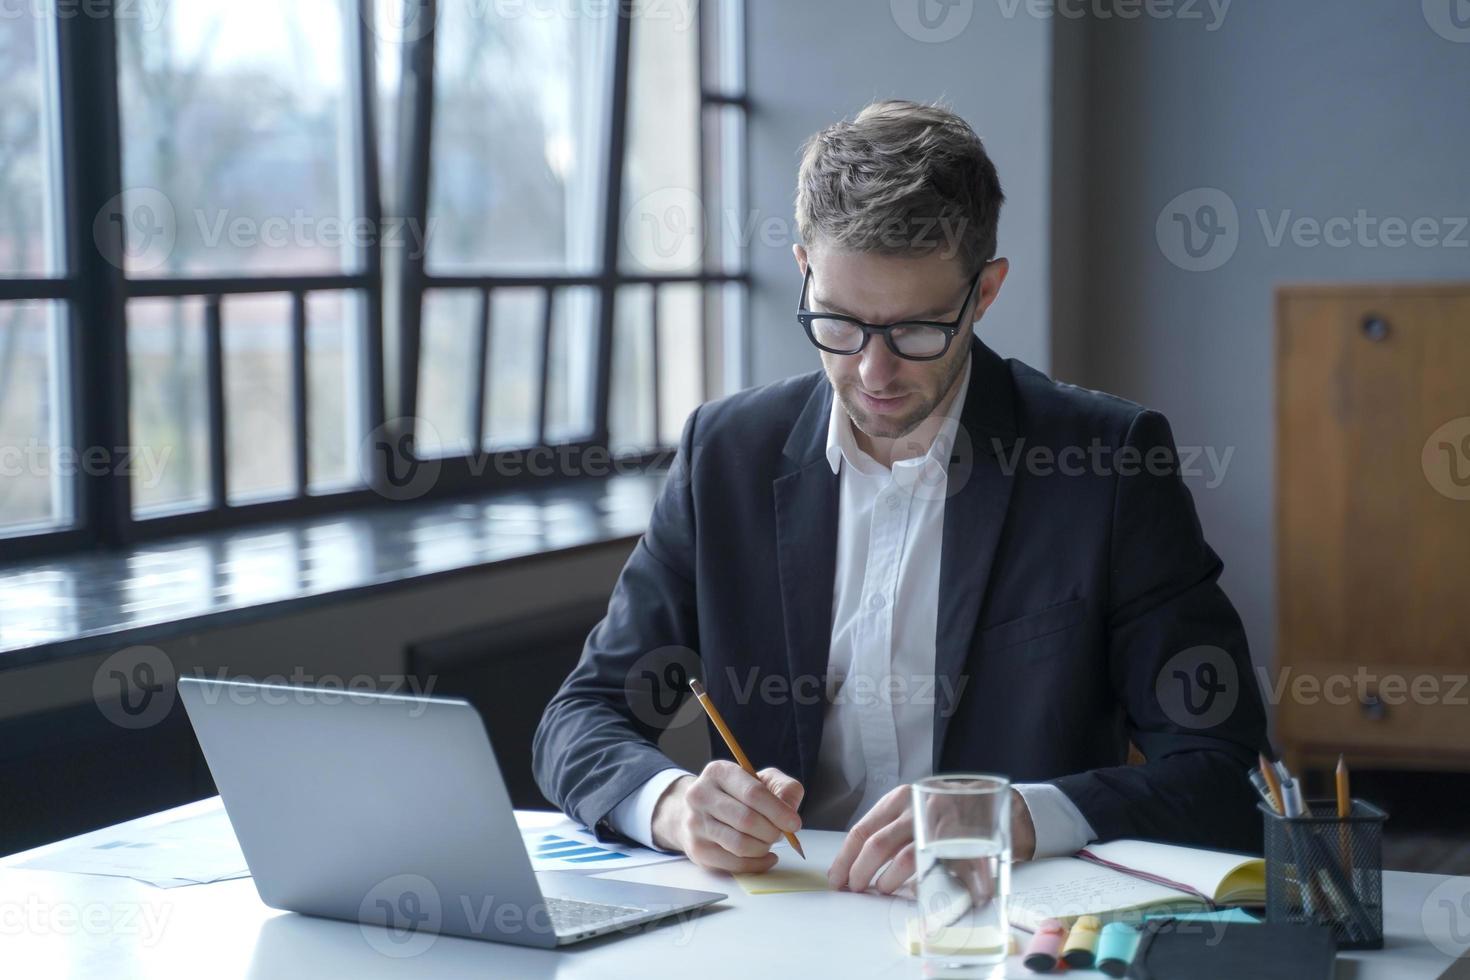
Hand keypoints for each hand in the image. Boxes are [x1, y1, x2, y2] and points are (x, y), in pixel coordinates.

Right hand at [650, 761, 803, 872]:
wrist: (699, 811)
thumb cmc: (737, 795)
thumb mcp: (763, 780)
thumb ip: (784, 789)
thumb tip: (790, 811)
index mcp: (719, 772)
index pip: (753, 793)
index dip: (778, 811)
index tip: (794, 823)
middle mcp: (701, 796)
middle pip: (746, 820)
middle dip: (772, 831)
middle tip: (780, 833)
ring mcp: (696, 824)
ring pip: (740, 844)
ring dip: (763, 847)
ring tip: (768, 842)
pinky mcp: (697, 849)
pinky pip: (734, 864)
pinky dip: (757, 864)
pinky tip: (764, 856)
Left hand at [828, 786, 1039, 893]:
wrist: (993, 802)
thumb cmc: (943, 813)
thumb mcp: (911, 811)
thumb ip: (888, 831)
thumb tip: (855, 866)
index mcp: (899, 800)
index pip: (862, 830)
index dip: (845, 859)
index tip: (837, 879)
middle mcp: (917, 807)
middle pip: (878, 845)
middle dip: (861, 872)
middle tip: (857, 890)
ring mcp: (941, 824)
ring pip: (906, 857)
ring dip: (890, 881)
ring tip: (885, 890)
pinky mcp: (963, 841)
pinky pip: (940, 869)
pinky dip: (928, 887)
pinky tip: (920, 896)